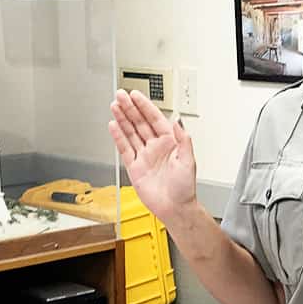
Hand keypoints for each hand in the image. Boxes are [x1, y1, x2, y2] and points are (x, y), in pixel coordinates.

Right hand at [108, 89, 197, 224]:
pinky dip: (118, 137)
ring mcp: (144, 156)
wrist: (175, 208)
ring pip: (131, 132)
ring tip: (115, 105)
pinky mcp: (135, 167)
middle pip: (140, 122)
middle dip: (130, 108)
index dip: (145, 106)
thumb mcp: (189, 161)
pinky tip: (113, 125)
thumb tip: (179, 121)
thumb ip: (184, 140)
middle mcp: (156, 147)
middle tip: (121, 95)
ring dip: (123, 119)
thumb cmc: (185, 188)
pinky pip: (125, 148)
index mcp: (170, 142)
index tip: (136, 95)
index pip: (155, 119)